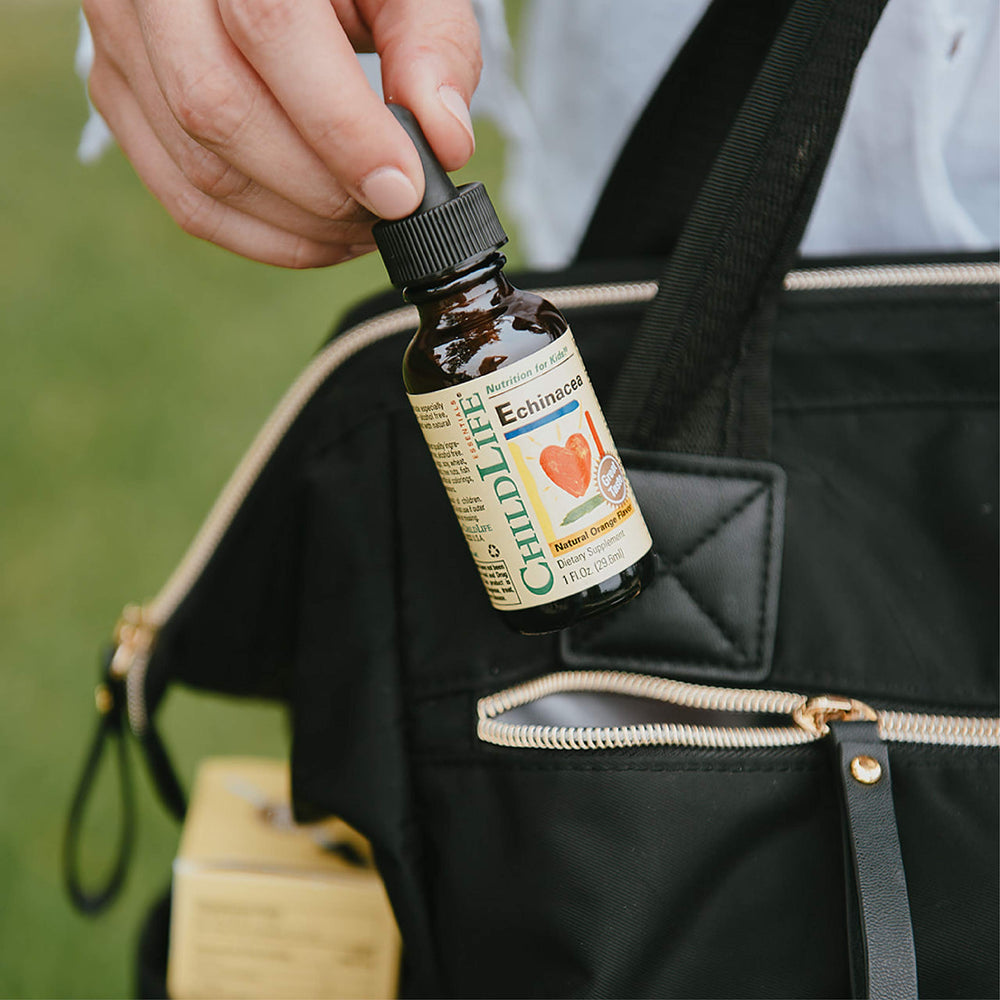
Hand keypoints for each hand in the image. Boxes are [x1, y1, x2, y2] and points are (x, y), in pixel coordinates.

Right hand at [82, 0, 480, 266]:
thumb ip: (431, 43)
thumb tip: (446, 142)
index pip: (269, 30)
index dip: (341, 127)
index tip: (403, 189)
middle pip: (218, 111)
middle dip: (320, 188)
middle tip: (390, 211)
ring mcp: (122, 44)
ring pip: (198, 170)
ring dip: (296, 225)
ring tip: (365, 228)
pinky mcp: (121, 97)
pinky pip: (183, 198)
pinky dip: (261, 236)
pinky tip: (321, 235)